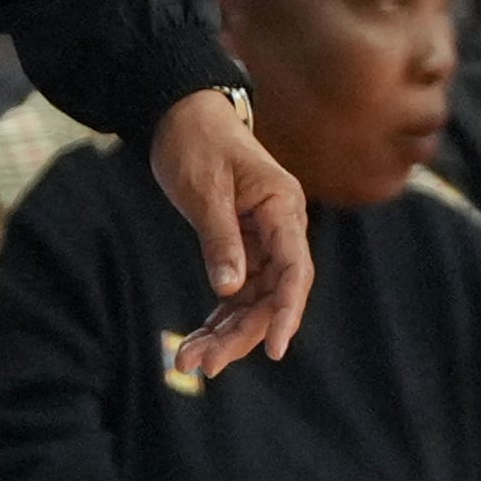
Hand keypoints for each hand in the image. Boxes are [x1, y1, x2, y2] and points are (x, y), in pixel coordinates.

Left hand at [148, 87, 309, 378]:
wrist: (186, 115)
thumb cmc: (196, 142)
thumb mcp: (204, 188)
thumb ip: (220, 238)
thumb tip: (230, 290)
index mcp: (283, 207)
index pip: (294, 270)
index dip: (286, 312)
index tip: (275, 348)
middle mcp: (281, 229)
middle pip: (272, 295)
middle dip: (241, 334)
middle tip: (202, 365)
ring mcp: (265, 241)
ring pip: (254, 300)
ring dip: (225, 333)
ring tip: (189, 362)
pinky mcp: (244, 247)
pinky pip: (238, 292)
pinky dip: (219, 317)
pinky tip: (197, 342)